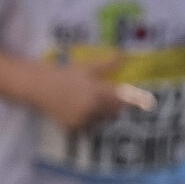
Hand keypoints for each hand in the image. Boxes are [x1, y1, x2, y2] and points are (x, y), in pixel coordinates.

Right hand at [34, 61, 153, 132]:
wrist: (40, 87)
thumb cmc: (65, 73)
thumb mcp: (87, 66)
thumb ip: (108, 63)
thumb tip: (124, 55)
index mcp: (97, 91)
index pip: (122, 99)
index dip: (134, 100)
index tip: (145, 102)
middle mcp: (92, 108)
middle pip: (115, 111)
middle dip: (117, 105)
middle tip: (117, 100)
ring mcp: (83, 120)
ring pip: (103, 120)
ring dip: (105, 113)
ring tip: (98, 104)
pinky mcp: (75, 128)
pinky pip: (90, 126)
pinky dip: (91, 121)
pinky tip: (85, 111)